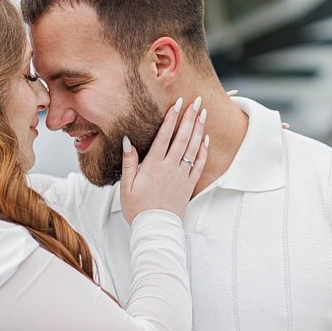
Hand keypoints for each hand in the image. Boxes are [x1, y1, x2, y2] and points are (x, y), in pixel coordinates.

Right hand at [120, 95, 208, 223]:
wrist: (156, 229)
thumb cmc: (138, 209)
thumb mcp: (126, 186)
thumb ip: (129, 162)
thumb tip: (128, 141)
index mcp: (154, 166)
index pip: (164, 136)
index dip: (172, 118)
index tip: (178, 103)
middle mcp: (171, 168)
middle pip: (182, 137)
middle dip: (190, 117)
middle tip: (196, 101)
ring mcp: (182, 176)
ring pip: (193, 148)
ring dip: (199, 129)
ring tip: (203, 113)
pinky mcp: (189, 185)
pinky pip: (199, 164)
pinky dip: (203, 150)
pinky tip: (205, 139)